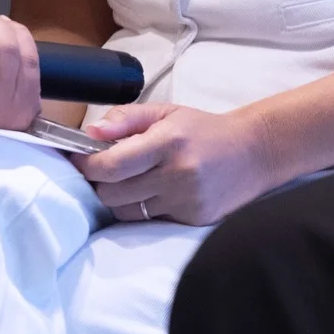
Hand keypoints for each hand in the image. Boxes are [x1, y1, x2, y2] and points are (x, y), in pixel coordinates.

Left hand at [77, 100, 279, 223]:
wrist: (255, 152)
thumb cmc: (204, 130)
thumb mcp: (167, 113)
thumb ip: (127, 118)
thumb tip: (91, 133)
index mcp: (168, 143)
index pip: (110, 165)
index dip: (86, 165)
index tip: (79, 158)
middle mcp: (176, 175)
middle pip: (111, 194)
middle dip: (101, 182)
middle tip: (107, 169)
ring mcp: (185, 201)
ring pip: (125, 212)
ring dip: (120, 197)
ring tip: (133, 180)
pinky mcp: (191, 220)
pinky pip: (149, 221)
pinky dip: (144, 208)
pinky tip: (158, 192)